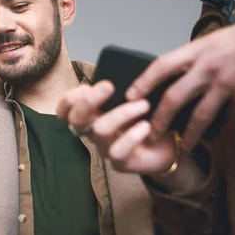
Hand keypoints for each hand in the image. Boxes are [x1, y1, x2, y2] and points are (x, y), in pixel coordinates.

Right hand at [57, 81, 175, 174]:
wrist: (169, 144)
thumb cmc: (149, 116)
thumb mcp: (134, 97)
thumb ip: (122, 88)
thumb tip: (120, 72)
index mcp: (92, 114)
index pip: (65, 111)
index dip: (68, 100)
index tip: (87, 87)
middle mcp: (93, 131)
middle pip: (75, 119)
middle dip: (88, 101)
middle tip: (109, 85)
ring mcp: (104, 148)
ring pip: (99, 130)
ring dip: (121, 113)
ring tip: (144, 104)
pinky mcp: (120, 162)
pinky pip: (118, 151)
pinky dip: (132, 136)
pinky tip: (146, 127)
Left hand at [126, 22, 234, 148]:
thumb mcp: (211, 41)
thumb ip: (192, 59)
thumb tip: (170, 76)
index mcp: (196, 51)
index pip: (161, 66)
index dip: (143, 82)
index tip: (129, 96)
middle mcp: (207, 68)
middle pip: (174, 97)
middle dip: (160, 119)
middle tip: (150, 133)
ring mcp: (226, 85)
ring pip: (200, 116)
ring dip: (189, 135)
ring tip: (183, 145)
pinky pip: (228, 119)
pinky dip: (221, 129)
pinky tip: (214, 137)